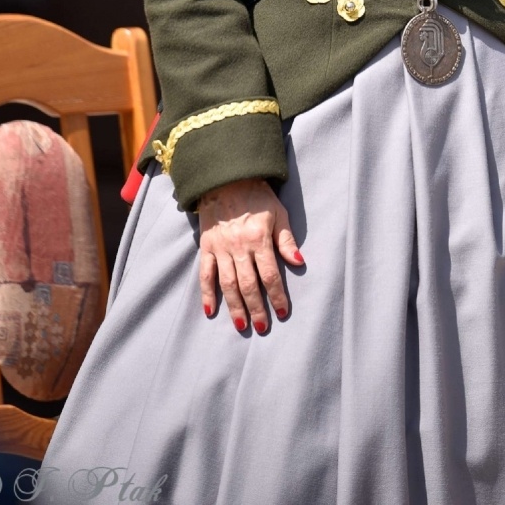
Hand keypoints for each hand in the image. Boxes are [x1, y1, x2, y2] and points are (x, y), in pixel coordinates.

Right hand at [198, 178, 303, 332]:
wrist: (225, 178)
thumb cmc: (257, 196)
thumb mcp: (278, 213)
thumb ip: (286, 240)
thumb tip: (299, 263)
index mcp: (259, 238)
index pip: (270, 275)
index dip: (276, 296)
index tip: (282, 312)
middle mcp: (239, 246)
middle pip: (248, 284)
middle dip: (256, 308)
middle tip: (262, 327)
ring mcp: (220, 248)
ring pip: (228, 283)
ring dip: (235, 306)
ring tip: (242, 324)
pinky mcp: (206, 246)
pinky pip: (205, 273)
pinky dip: (206, 293)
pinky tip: (210, 309)